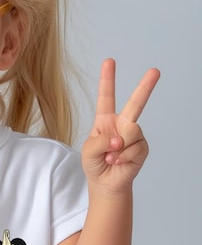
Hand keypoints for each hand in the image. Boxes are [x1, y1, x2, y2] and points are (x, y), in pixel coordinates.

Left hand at [82, 58, 159, 193]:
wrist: (106, 183)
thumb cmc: (95, 163)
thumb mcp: (88, 150)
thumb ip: (100, 141)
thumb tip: (119, 139)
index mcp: (105, 120)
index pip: (107, 96)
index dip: (108, 79)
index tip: (109, 61)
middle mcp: (121, 123)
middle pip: (135, 103)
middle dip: (145, 86)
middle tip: (155, 70)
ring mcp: (134, 135)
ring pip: (132, 131)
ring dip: (119, 147)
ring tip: (111, 157)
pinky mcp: (142, 147)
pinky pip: (135, 147)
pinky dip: (124, 157)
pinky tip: (118, 162)